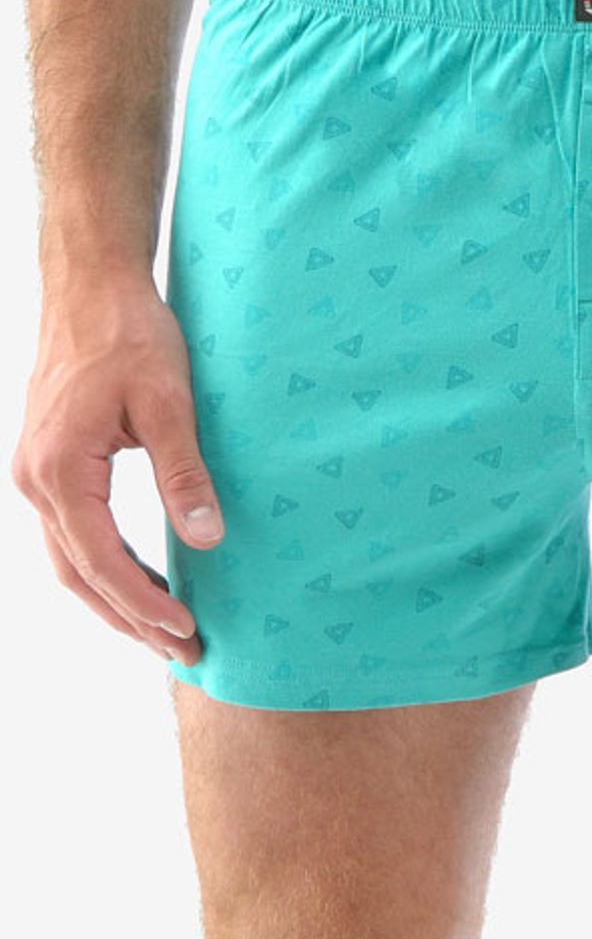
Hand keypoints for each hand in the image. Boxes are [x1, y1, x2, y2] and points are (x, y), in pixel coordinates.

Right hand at [11, 270, 223, 663]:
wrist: (91, 287)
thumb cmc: (131, 335)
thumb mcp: (169, 402)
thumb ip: (185, 473)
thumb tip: (208, 538)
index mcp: (61, 472)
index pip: (102, 563)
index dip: (145, 604)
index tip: (187, 631)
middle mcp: (36, 482)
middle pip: (79, 576)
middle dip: (130, 619)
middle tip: (184, 651)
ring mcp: (36, 474)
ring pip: (70, 560)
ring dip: (116, 598)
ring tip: (167, 631)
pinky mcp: (49, 464)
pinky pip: (71, 533)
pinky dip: (104, 565)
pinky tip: (142, 577)